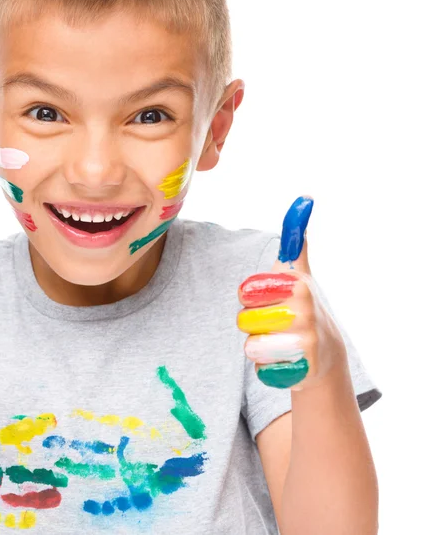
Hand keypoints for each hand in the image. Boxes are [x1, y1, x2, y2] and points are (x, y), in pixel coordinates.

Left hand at [237, 197, 345, 389]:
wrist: (324, 353)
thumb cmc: (302, 307)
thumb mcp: (299, 273)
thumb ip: (295, 243)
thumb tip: (304, 198)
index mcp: (296, 283)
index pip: (245, 291)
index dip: (249, 298)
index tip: (268, 298)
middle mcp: (303, 309)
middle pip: (243, 320)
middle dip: (251, 324)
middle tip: (273, 323)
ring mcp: (304, 340)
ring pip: (249, 346)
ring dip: (257, 347)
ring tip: (278, 341)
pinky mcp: (301, 369)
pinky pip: (259, 369)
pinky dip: (265, 368)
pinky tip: (283, 361)